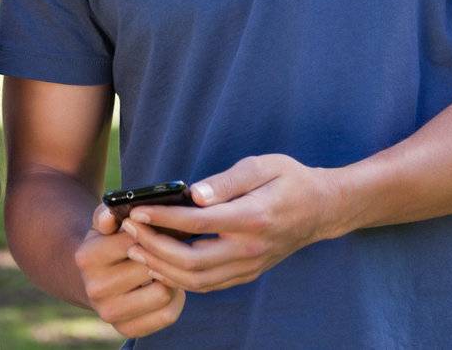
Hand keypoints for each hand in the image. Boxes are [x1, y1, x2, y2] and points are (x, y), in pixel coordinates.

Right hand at [74, 204, 186, 337]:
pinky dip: (175, 300)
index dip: (155, 231)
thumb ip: (106, 214)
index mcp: (87, 257)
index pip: (134, 240)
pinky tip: (167, 285)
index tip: (165, 226)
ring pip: (163, 292)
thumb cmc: (105, 245)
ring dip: (171, 278)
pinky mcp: (127, 329)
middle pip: (150, 267)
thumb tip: (109, 215)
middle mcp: (95, 288)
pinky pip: (168, 314)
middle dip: (165, 255)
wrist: (93, 281)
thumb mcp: (103, 226)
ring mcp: (110, 313)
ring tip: (169, 266)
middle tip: (175, 246)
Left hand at [121, 155, 346, 293]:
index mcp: (253, 218)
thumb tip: (194, 194)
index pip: (198, 223)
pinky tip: (159, 262)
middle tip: (129, 229)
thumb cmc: (289, 180)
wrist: (321, 209)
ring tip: (136, 247)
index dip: (163, 218)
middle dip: (154, 246)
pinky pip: (207, 285)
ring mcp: (249, 266)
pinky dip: (179, 278)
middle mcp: (250, 249)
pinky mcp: (247, 273)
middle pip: (191, 262)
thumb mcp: (262, 166)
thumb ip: (228, 180)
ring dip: (161, 267)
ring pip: (197, 281)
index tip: (137, 210)